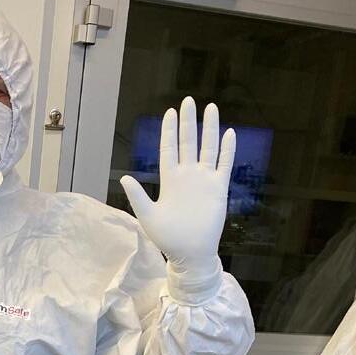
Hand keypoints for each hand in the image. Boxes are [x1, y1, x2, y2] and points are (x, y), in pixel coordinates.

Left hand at [120, 97, 234, 273]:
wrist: (190, 254)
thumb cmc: (167, 239)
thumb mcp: (148, 216)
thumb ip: (138, 196)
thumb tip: (126, 177)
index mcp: (169, 180)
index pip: (169, 148)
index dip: (169, 131)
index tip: (170, 112)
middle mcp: (187, 176)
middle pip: (188, 142)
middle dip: (188, 121)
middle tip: (188, 101)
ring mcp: (203, 180)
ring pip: (207, 148)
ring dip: (209, 129)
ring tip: (210, 108)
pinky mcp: (218, 188)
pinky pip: (224, 165)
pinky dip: (227, 150)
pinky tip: (229, 134)